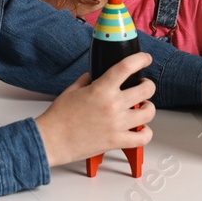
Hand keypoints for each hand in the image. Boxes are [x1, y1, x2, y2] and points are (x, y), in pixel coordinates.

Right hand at [34, 52, 156, 165]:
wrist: (52, 140)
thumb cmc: (59, 117)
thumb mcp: (72, 90)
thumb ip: (88, 79)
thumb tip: (97, 75)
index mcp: (101, 89)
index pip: (127, 67)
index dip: (140, 59)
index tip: (145, 59)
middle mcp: (112, 105)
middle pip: (146, 90)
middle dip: (147, 85)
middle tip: (143, 86)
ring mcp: (117, 124)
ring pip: (148, 112)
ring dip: (148, 107)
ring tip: (142, 107)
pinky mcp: (117, 141)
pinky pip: (143, 137)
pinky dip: (146, 132)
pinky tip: (140, 129)